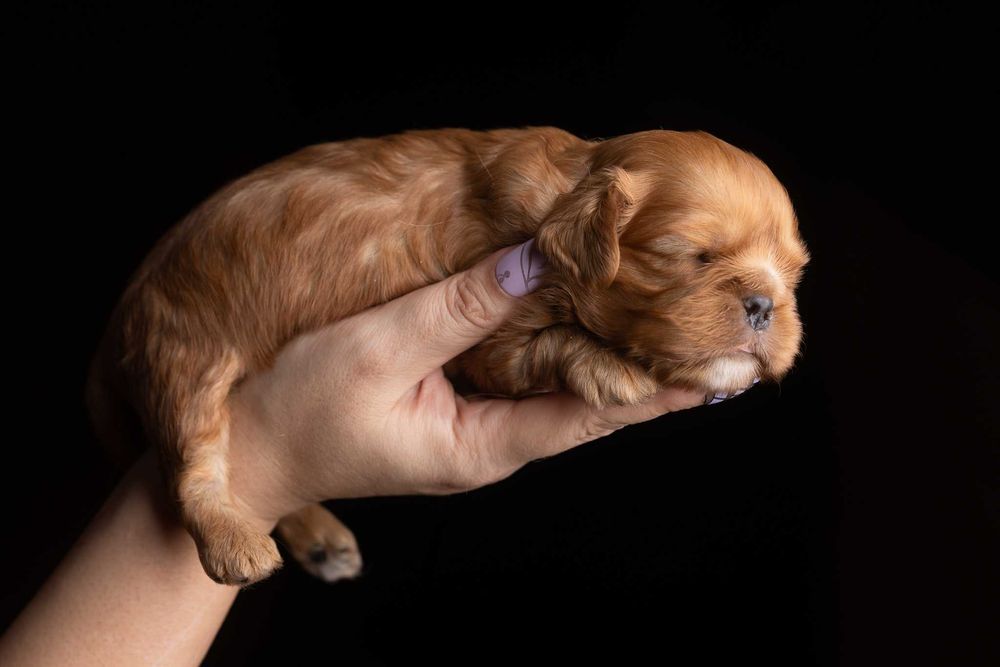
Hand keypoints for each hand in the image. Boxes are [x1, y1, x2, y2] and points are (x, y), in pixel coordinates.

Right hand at [227, 243, 706, 529]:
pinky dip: (557, 350)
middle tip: (711, 342)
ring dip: (608, 360)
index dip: (656, 392)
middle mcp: (488, 445)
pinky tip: (580, 323)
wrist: (245, 450)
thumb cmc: (297, 408)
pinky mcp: (451, 411)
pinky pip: (520, 380)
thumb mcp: (380, 347)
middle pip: (584, 406)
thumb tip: (538, 261)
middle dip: (646, 375)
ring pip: (555, 392)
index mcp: (481, 446)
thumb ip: (462, 305)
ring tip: (667, 330)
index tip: (716, 372)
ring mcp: (470, 430)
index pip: (590, 417)